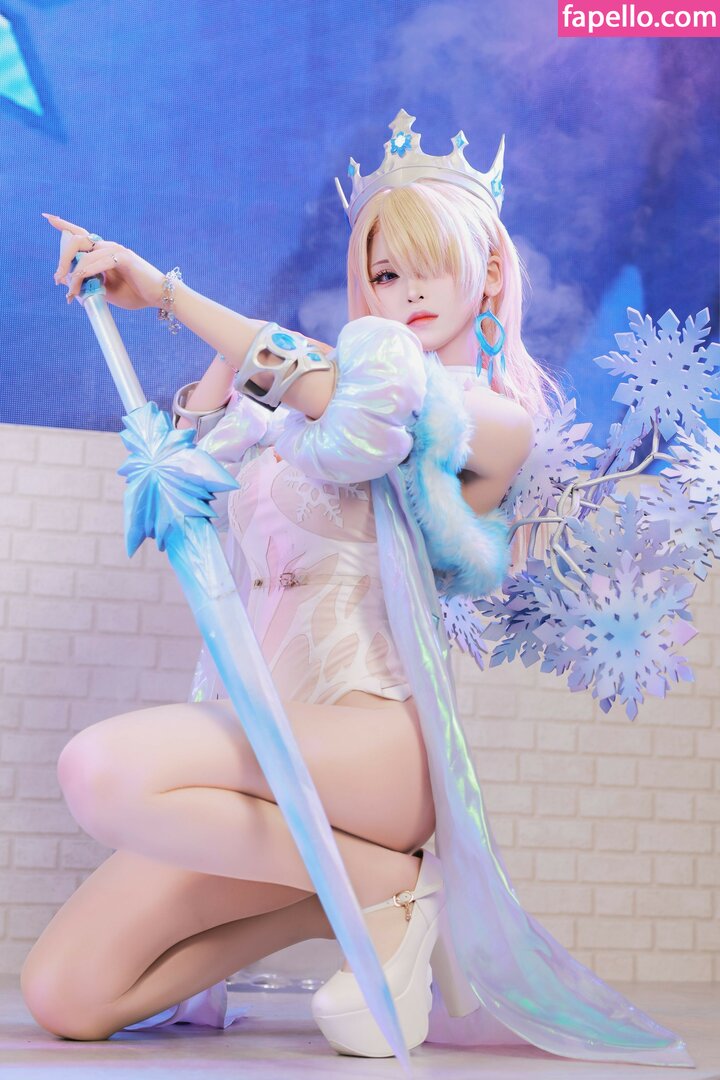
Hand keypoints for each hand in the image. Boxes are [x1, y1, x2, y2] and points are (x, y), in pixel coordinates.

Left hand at [43, 214, 165, 309]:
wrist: (157, 297)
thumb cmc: (134, 293)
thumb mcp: (105, 290)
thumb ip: (88, 283)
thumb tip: (66, 282)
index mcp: (103, 251)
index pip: (81, 234)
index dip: (64, 225)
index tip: (47, 217)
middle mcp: (108, 246)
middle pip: (77, 241)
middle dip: (63, 260)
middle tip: (57, 280)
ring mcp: (116, 250)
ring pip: (84, 258)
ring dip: (74, 277)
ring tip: (71, 294)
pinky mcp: (125, 258)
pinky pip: (98, 263)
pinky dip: (87, 274)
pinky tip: (80, 283)